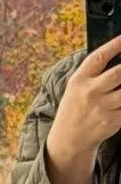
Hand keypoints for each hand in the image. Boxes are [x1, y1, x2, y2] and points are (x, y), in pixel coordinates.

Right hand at [45, 34, 120, 183]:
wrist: (69, 138)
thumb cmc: (75, 108)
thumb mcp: (76, 87)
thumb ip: (93, 73)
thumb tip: (116, 56)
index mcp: (79, 79)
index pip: (99, 57)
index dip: (115, 45)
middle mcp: (90, 92)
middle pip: (119, 73)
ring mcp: (102, 107)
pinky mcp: (113, 120)